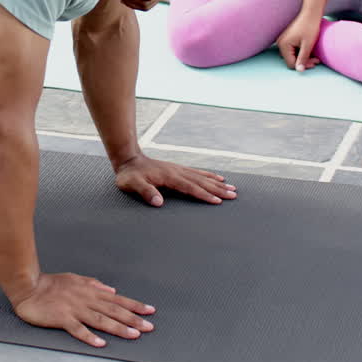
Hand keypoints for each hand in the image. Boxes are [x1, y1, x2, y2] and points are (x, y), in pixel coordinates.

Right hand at [13, 272, 155, 348]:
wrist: (28, 286)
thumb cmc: (51, 283)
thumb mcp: (75, 279)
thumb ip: (94, 284)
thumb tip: (111, 289)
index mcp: (90, 290)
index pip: (117, 299)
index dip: (134, 305)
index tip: (150, 311)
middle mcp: (86, 299)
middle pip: (113, 310)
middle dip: (133, 319)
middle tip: (149, 327)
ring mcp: (74, 309)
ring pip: (101, 320)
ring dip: (118, 328)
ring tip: (134, 336)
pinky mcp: (62, 318)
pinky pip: (78, 329)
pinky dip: (90, 336)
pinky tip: (101, 344)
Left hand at [113, 152, 236, 206]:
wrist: (128, 159)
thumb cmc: (129, 175)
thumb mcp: (132, 184)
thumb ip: (145, 192)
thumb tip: (159, 202)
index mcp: (169, 177)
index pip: (190, 187)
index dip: (204, 195)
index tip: (218, 201)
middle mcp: (177, 172)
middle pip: (201, 182)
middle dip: (218, 189)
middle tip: (234, 195)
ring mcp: (178, 169)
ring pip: (202, 177)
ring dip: (217, 183)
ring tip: (231, 187)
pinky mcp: (177, 169)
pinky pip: (197, 172)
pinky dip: (208, 176)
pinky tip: (216, 178)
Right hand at [277, 12, 322, 69]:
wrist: (311, 13)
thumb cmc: (310, 27)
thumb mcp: (307, 45)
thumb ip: (302, 58)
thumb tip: (299, 71)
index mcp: (283, 45)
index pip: (291, 63)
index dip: (303, 65)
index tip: (314, 62)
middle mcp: (280, 43)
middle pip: (291, 60)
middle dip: (304, 62)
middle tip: (316, 60)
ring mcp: (283, 41)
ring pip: (293, 56)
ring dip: (303, 57)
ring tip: (315, 56)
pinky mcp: (287, 39)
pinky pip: (293, 50)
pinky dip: (301, 52)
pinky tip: (309, 50)